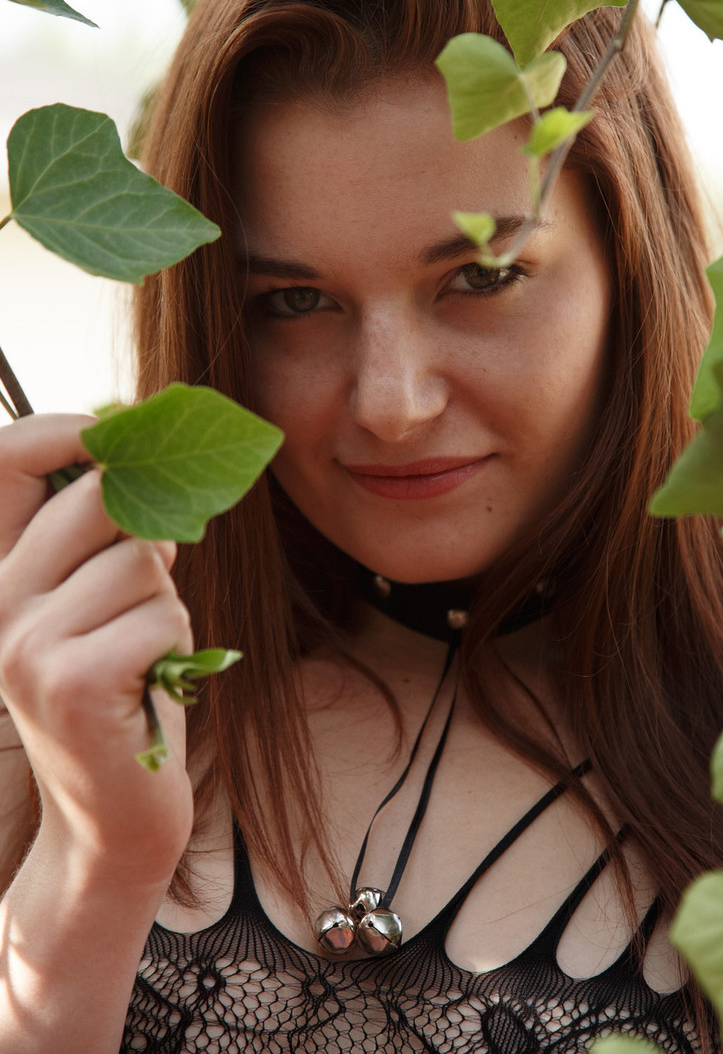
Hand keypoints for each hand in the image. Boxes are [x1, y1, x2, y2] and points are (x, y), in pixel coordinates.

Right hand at [0, 414, 193, 888]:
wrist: (113, 820)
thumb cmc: (122, 697)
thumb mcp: (102, 605)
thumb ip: (108, 537)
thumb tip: (146, 455)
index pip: (5, 462)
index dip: (67, 429)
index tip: (120, 429)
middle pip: (102, 499)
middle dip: (150, 535)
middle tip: (147, 593)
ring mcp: (24, 642)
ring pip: (145, 560)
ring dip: (168, 605)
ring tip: (142, 656)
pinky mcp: (71, 680)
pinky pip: (164, 615)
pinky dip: (178, 646)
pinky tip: (151, 687)